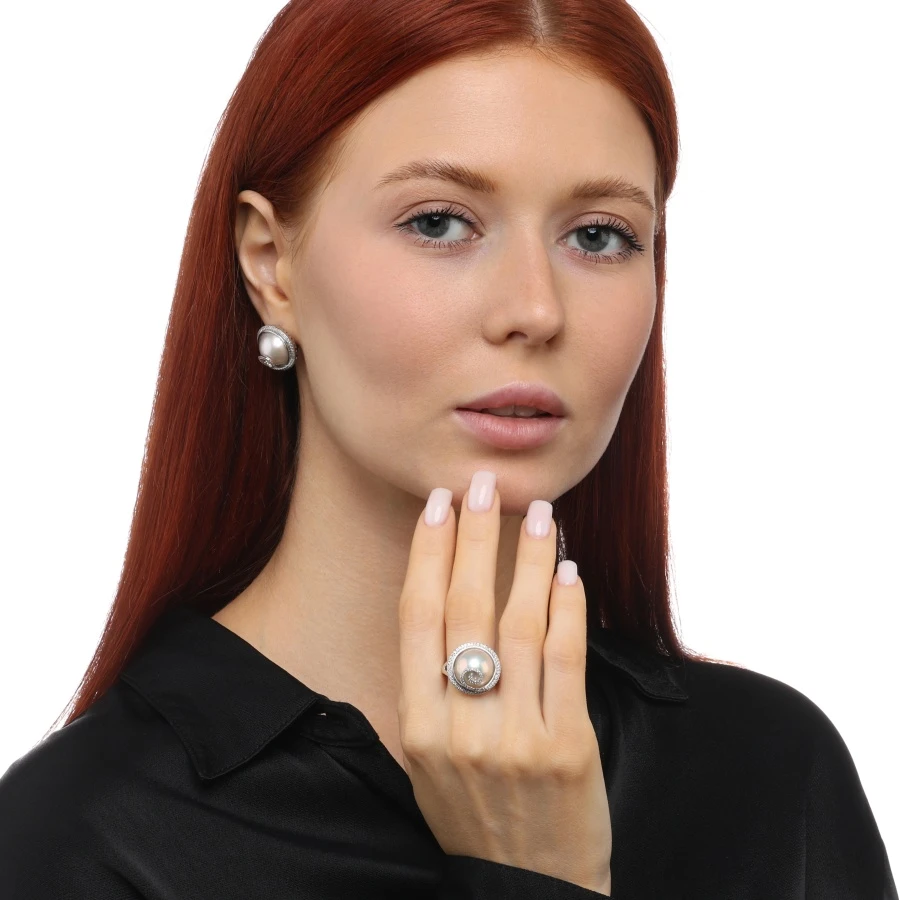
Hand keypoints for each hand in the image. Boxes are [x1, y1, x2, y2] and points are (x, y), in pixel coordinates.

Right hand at [397, 470, 612, 893]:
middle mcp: (459, 727)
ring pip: (518, 623)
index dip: (427, 555)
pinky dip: (566, 609)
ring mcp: (514, 737)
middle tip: (484, 486)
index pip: (417, 618)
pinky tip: (568, 571)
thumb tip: (442, 605)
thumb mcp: (429, 763)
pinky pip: (565, 659)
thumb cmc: (476, 818)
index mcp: (417, 726)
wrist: (528, 891)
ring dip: (528, 560)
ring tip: (537, 513)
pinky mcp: (567, 746)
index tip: (439, 507)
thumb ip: (430, 693)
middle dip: (475, 537)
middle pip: (465, 608)